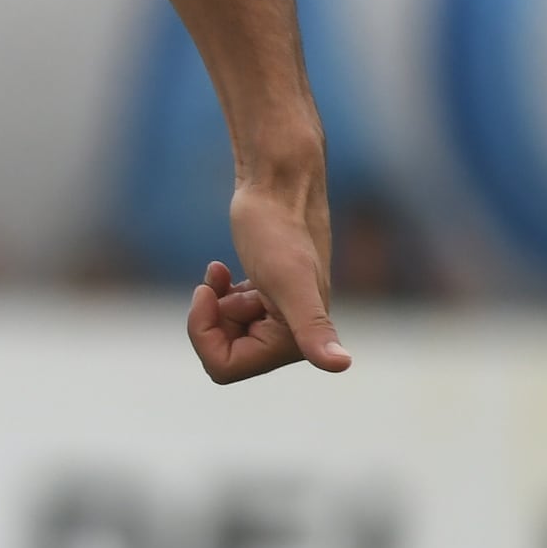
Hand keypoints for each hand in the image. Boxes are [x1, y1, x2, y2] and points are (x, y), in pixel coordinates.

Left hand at [188, 167, 352, 384]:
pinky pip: (231, 313)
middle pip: (224, 352)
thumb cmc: (280, 228)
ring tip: (221, 275)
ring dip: (215, 304)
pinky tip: (219, 269)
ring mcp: (280, 314)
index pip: (226, 367)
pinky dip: (219, 293)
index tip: (204, 295)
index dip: (204, 335)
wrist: (279, 180)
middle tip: (214, 286)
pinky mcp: (267, 293)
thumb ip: (313, 328)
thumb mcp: (288, 282)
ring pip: (225, 333)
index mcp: (298, 341)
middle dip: (211, 319)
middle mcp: (295, 334)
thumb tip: (342, 366)